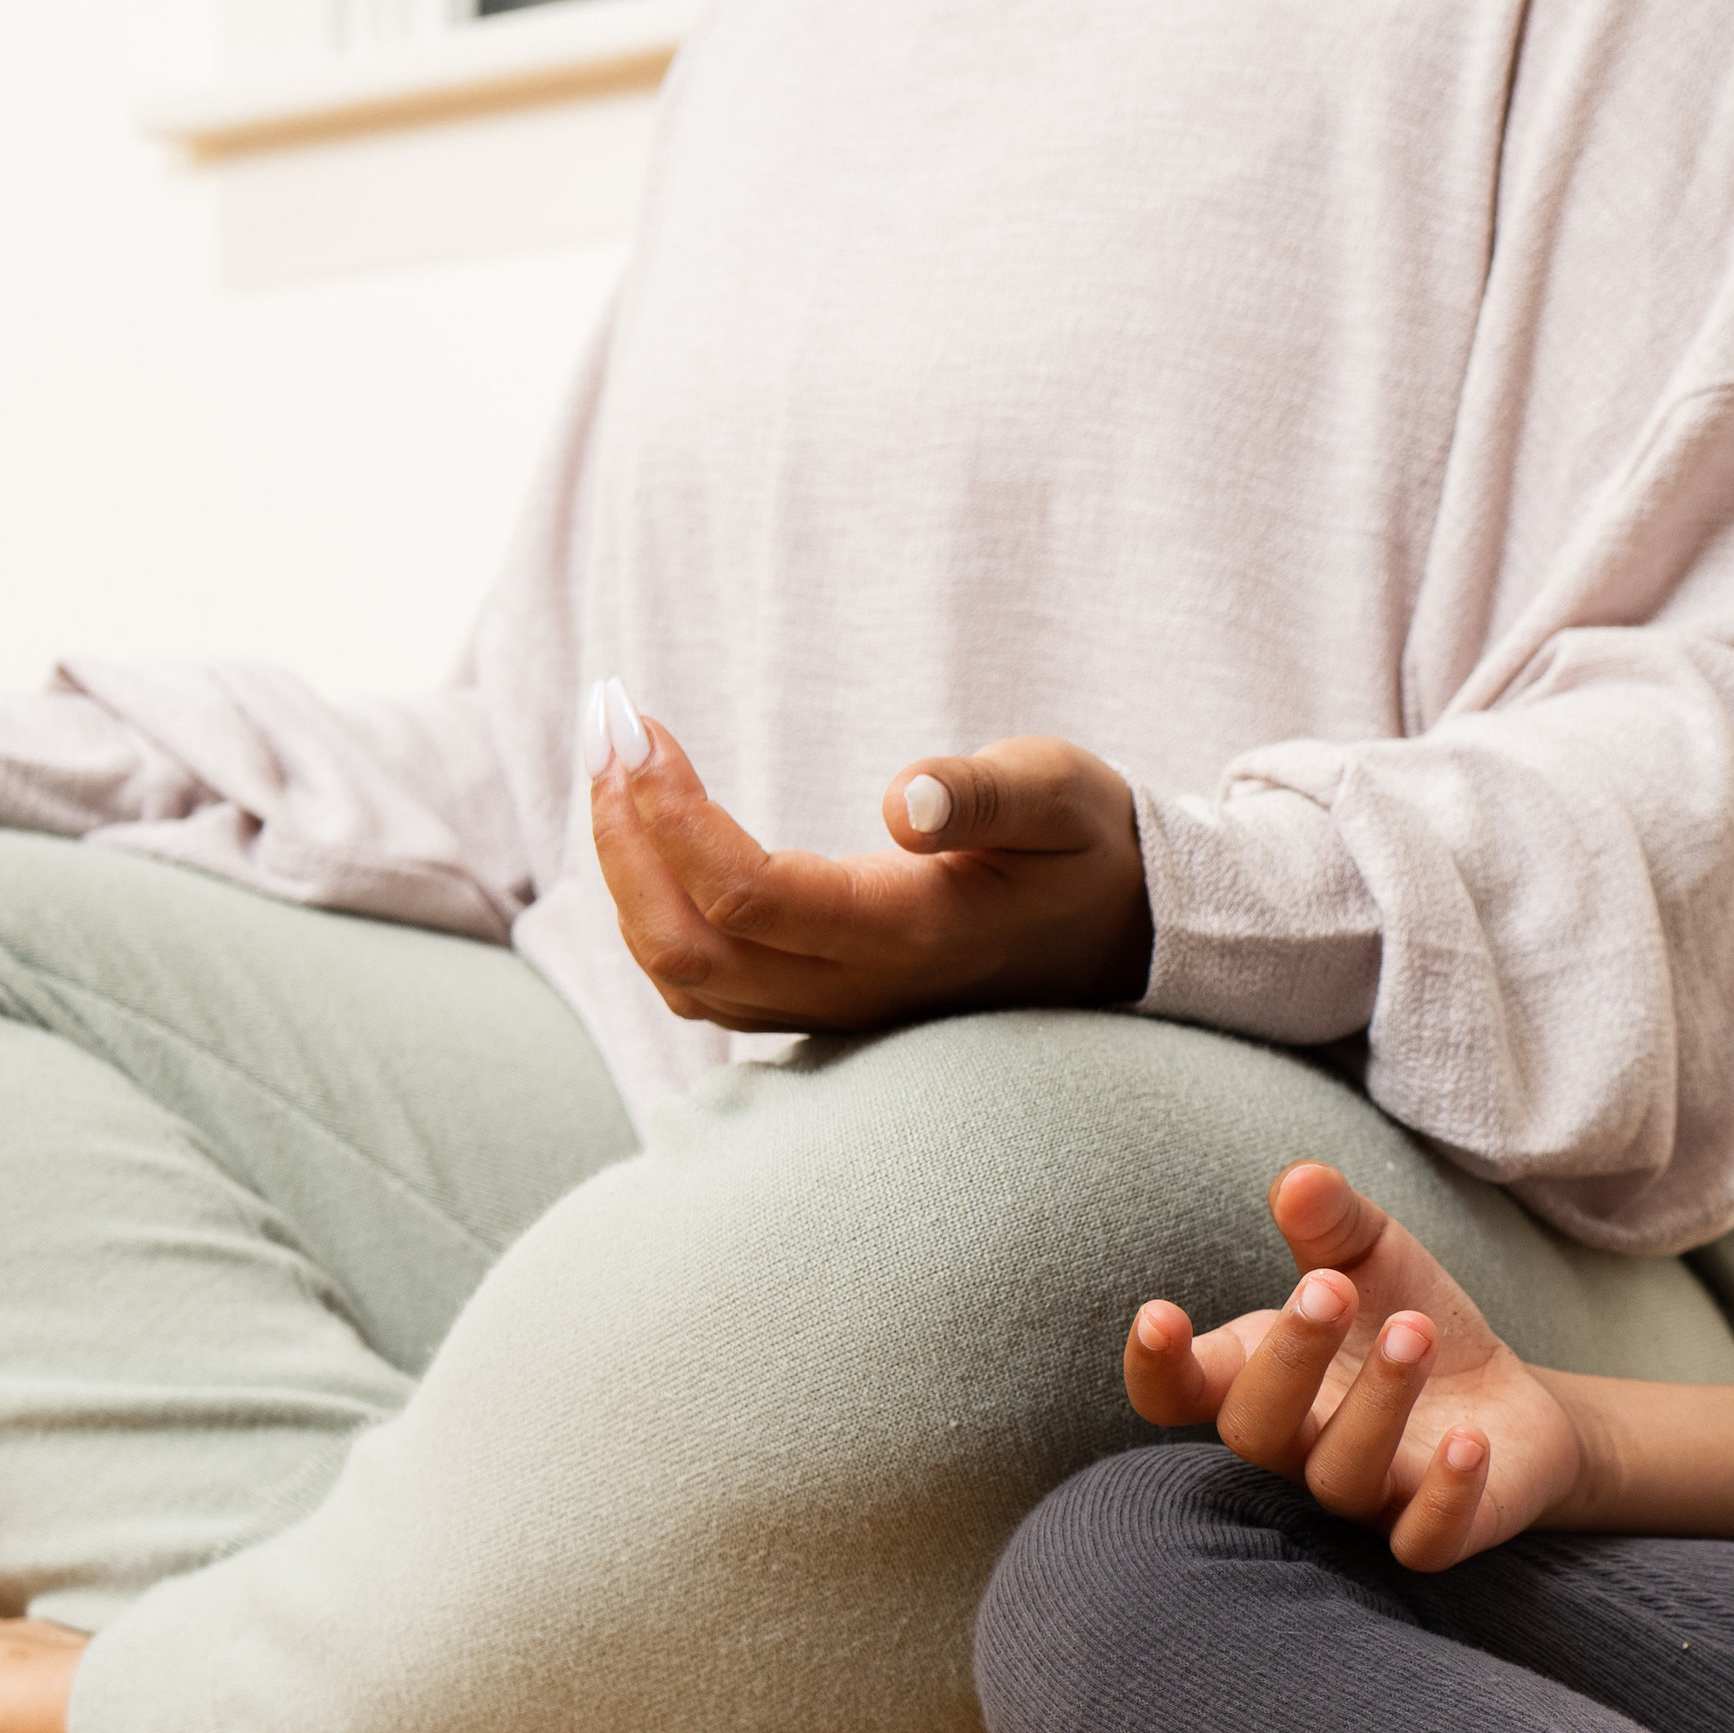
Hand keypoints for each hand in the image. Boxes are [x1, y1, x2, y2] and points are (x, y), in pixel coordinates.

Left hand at [586, 691, 1149, 1031]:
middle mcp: (859, 988)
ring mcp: (836, 1008)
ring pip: (682, 974)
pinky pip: (704, 984)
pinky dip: (651, 911)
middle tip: (605, 726)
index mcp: (909, 933)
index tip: (639, 723)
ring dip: (624, 873)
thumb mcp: (1063, 794)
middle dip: (622, 836)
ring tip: (611, 768)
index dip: (671, 813)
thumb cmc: (1090, 848)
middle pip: (685, 944)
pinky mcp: (823, 1005)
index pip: (746, 894)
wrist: (1128, 934)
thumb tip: (905, 800)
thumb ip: (988, 794)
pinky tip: (647, 836)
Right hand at [1118, 1162, 1586, 1570]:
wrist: (1506, 1399)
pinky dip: (1444, 1497)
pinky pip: (1422, 1542)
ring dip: (1376, 1403)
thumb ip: (1331, 1221)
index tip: (1160, 1315)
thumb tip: (1300, 1180)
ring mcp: (1363, 1498)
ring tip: (1416, 1329)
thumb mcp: (1372, 1256)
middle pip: (1255, 1431)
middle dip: (1289, 1358)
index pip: (1175, 1396)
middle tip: (1329, 1287)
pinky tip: (1470, 1440)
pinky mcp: (1432, 1532)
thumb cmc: (1408, 1321)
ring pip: (1340, 1476)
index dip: (1157, 1368)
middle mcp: (1296, 1449)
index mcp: (1256, 1380)